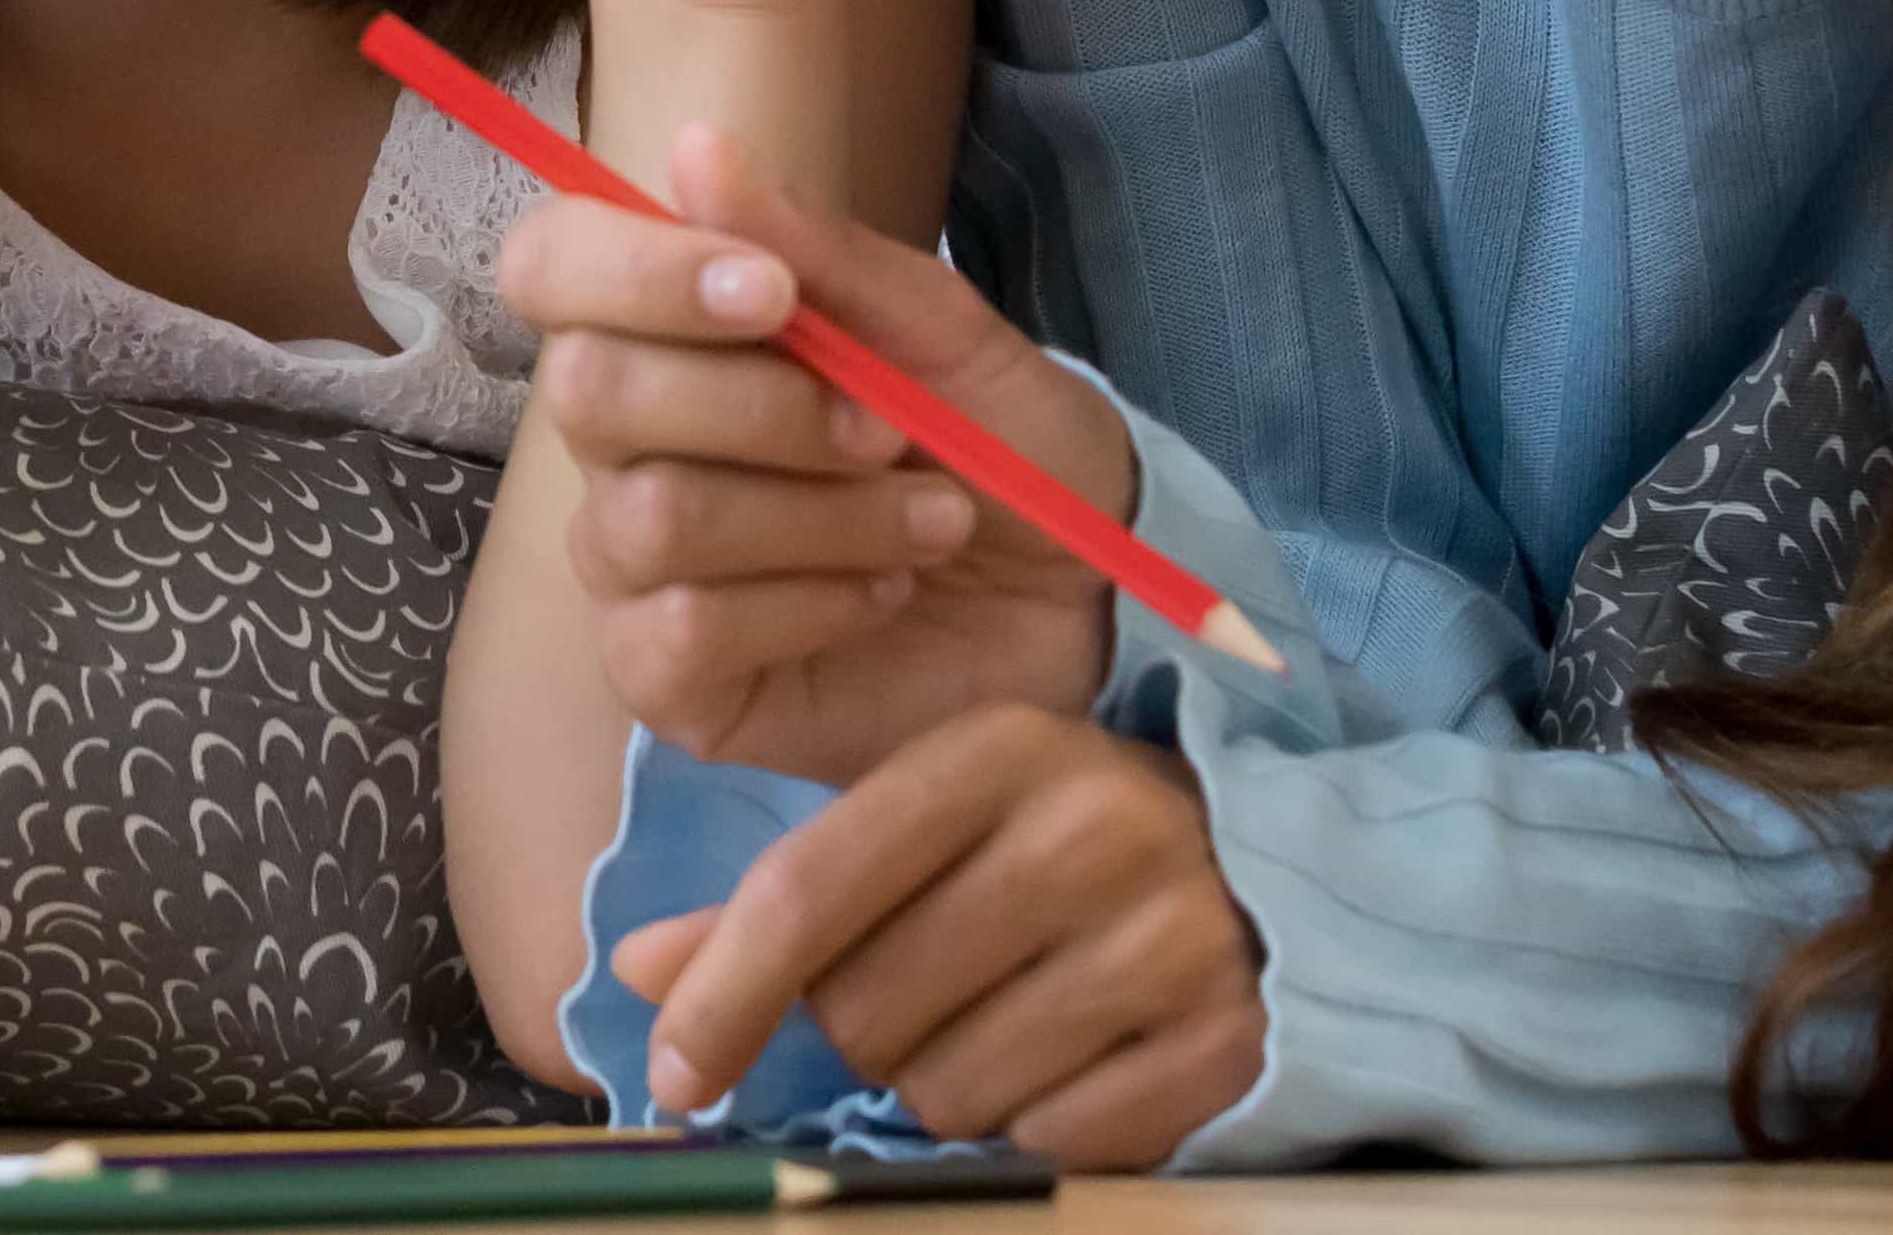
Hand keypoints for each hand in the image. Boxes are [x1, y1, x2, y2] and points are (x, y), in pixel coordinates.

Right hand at [510, 126, 1138, 780]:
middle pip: (591, 390)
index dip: (635, 271)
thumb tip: (695, 147)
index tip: (769, 293)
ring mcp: (632, 569)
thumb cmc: (1001, 446)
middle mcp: (622, 446)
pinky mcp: (667, 684)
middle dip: (766, 407)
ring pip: (654, 516)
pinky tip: (879, 597)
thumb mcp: (941, 330)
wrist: (1088, 598)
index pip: (551, 265)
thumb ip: (818, 250)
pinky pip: (682, 632)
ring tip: (929, 522)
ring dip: (823, 516)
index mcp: (667, 332)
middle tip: (891, 431)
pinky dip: (810, 605)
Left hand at [612, 705, 1262, 1169]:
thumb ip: (778, 899)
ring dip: (942, 1084)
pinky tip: (1068, 1061)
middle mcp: (1090, 829)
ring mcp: (1171, 935)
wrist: (1255, 865)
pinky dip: (1035, 1126)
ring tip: (998, 1018)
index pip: (809, 890)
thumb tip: (637, 969)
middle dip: (860, 1030)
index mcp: (994, 749)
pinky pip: (1054, 1142)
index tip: (673, 1073)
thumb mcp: (921, 826)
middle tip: (921, 993)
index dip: (722, 994)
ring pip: (950, 1089)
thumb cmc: (1047, 842)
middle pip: (868, 1009)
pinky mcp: (1226, 1037)